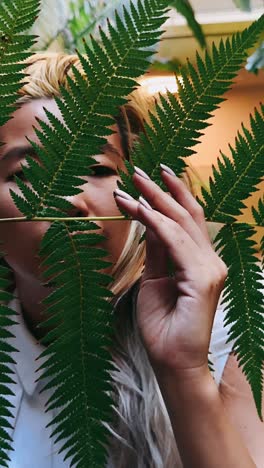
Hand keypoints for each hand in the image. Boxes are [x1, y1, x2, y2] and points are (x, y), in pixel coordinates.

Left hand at [114, 165, 227, 374]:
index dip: (171, 197)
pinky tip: (138, 209)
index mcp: (200, 262)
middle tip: (140, 170)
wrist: (172, 361)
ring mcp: (210, 269)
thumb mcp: (155, 280)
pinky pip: (175, 243)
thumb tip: (150, 222)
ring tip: (132, 184)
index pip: (187, 222)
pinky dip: (155, 223)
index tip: (151, 178)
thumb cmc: (162, 325)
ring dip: (155, 201)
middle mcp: (210, 261)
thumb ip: (157, 252)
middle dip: (163, 190)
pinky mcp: (202, 279)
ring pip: (181, 224)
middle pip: (187, 216)